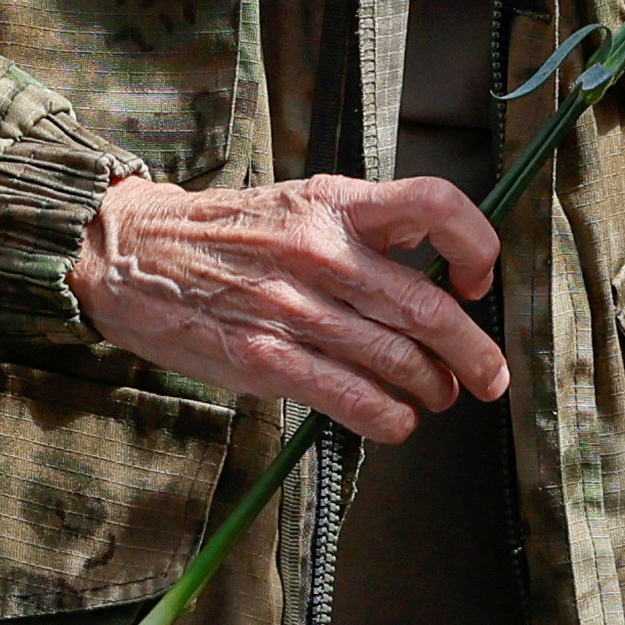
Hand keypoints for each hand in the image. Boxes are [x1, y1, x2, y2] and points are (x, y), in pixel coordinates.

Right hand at [72, 173, 507, 440]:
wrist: (134, 256)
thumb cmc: (227, 234)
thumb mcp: (298, 204)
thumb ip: (362, 232)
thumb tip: (434, 281)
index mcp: (333, 204)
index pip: (434, 205)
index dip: (475, 245)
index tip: (476, 280)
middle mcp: (320, 251)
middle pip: (428, 307)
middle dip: (473, 353)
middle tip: (489, 375)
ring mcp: (293, 308)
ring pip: (398, 360)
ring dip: (433, 389)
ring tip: (438, 396)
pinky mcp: (266, 358)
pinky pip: (352, 399)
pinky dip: (389, 419)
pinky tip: (396, 421)